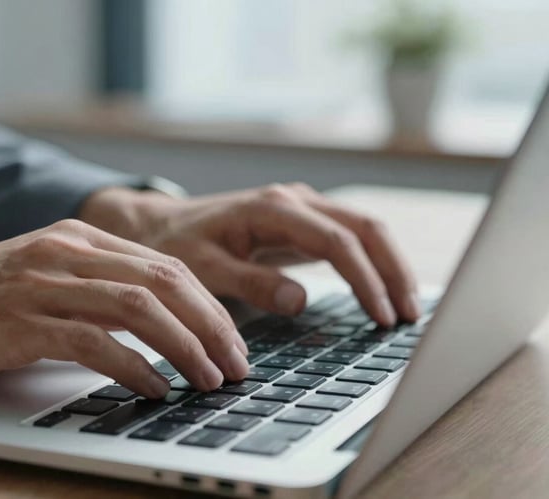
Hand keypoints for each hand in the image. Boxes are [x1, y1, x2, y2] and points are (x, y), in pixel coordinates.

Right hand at [0, 220, 248, 395]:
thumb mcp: (43, 280)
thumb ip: (93, 292)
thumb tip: (155, 329)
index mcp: (78, 239)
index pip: (166, 266)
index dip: (209, 307)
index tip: (232, 342)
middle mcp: (66, 251)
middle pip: (165, 281)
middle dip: (212, 327)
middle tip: (235, 365)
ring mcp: (42, 282)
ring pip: (138, 308)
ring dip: (184, 348)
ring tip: (208, 380)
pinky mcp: (18, 321)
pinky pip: (92, 341)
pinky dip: (133, 367)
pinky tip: (153, 389)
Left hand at [82, 184, 419, 325]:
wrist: (158, 227)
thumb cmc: (176, 247)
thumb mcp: (203, 269)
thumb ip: (250, 283)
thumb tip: (302, 300)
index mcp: (272, 208)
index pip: (337, 242)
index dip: (365, 280)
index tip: (381, 318)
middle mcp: (293, 201)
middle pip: (364, 228)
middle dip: (392, 271)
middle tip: (409, 317)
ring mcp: (300, 208)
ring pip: (362, 230)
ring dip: (388, 266)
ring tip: (405, 308)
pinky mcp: (300, 223)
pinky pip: (347, 238)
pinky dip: (370, 263)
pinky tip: (380, 291)